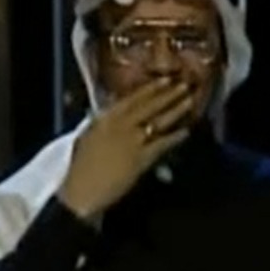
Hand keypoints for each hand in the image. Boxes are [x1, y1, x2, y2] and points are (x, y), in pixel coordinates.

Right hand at [59, 78, 194, 218]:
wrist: (81, 191)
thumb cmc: (79, 167)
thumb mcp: (86, 137)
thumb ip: (100, 123)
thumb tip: (108, 111)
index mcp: (105, 119)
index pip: (131, 99)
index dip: (150, 89)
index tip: (164, 79)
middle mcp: (121, 125)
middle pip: (148, 106)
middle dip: (167, 94)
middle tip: (183, 85)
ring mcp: (132, 141)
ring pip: (158, 121)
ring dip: (176, 110)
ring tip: (190, 101)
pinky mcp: (141, 159)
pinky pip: (162, 144)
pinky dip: (175, 137)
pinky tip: (186, 132)